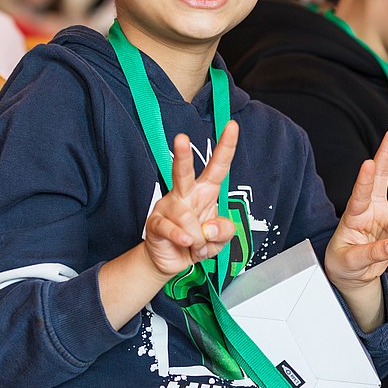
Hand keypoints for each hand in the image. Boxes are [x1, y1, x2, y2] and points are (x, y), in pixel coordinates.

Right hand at [142, 123, 239, 277]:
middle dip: (182, 155)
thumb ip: (224, 231)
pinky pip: (170, 228)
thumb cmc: (197, 241)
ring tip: (196, 245)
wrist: (174, 261)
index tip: (232, 126)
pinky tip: (186, 243)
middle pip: (183, 171)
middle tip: (181, 138)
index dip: (225, 147)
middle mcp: (185, 194)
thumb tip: (209, 227)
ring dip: (197, 238)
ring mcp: (168, 207)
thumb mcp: (220, 240)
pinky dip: (182, 238)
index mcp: (205, 192)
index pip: (217, 166)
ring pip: (185, 216)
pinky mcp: (156, 223)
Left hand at [325, 128, 387, 297]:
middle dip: (387, 154)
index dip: (363, 178)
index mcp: (353, 214)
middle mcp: (371, 208)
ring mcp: (387, 215)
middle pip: (381, 175)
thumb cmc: (344, 264)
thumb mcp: (350, 263)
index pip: (358, 193)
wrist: (352, 275)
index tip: (366, 163)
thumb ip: (372, 254)